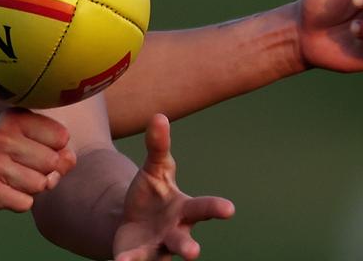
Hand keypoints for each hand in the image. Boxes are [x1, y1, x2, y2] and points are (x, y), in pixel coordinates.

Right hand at [0, 107, 75, 213]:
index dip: (56, 149)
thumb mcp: (29, 139)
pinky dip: (20, 202)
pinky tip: (5, 192)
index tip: (38, 149)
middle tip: (24, 168)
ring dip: (32, 188)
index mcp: (14, 117)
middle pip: (52, 162)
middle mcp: (0, 136)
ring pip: (40, 184)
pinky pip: (26, 203)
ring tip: (14, 180)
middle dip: (46, 171)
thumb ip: (57, 146)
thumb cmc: (6, 154)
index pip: (61, 136)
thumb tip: (69, 159)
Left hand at [113, 114, 233, 260]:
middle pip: (185, 241)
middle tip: (194, 252)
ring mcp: (158, 248)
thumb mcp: (154, 168)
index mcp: (184, 209)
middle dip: (189, 247)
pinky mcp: (138, 256)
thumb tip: (159, 116)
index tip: (229, 209)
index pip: (203, 208)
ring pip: (159, 258)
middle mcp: (176, 232)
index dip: (217, 208)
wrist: (133, 220)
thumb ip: (157, 146)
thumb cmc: (153, 193)